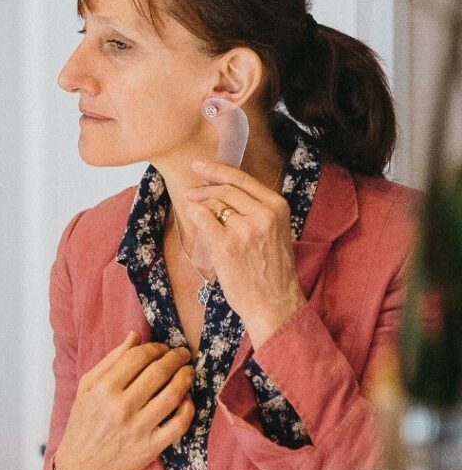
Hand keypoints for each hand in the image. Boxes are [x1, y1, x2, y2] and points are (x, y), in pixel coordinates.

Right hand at [54, 333, 194, 469]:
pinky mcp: (151, 447)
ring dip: (185, 379)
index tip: (163, 347)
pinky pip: (178, 424)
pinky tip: (187, 399)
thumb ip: (111, 360)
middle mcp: (121, 407)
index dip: (155, 348)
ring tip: (188, 372)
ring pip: (172, 396)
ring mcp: (138, 428)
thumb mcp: (88, 386)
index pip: (137, 357)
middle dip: (175, 358)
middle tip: (182, 354)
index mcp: (103, 389)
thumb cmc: (85, 421)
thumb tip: (135, 336)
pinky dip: (188, 408)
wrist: (82, 465)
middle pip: (158, 373)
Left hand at [185, 158, 306, 347]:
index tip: (201, 166)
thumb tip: (223, 190)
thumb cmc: (271, 270)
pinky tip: (193, 218)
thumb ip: (256, 210)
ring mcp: (246, 229)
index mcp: (278, 207)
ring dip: (200, 206)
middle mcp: (264, 214)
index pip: (243, 179)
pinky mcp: (227, 244)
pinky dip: (194, 215)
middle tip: (191, 192)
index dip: (218, 170)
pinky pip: (203, 218)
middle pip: (226, 189)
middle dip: (204, 188)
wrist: (275, 303)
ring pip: (214, 204)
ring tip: (196, 212)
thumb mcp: (274, 231)